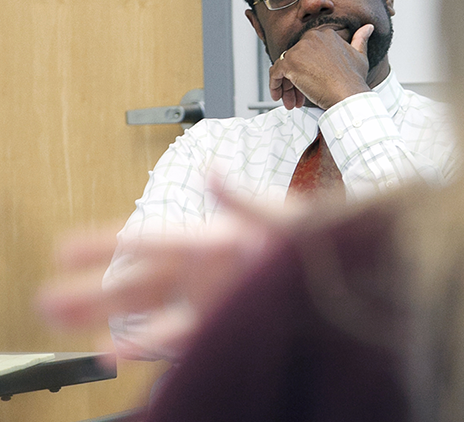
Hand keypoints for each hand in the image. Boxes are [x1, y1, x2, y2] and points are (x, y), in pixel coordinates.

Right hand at [37, 187, 304, 360]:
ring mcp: (214, 301)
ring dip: (108, 322)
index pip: (151, 242)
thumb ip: (247, 202)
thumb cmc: (324, 238)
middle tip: (48, 299)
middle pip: (139, 283)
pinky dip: (147, 346)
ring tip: (69, 329)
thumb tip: (213, 173)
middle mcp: (208, 271)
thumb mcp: (288, 218)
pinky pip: (179, 339)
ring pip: (150, 313)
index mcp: (216, 238)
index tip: (66, 247)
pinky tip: (117, 353)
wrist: (351, 273)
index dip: (106, 245)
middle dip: (93, 290)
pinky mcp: (226, 327)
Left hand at [269, 23, 373, 109]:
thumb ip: (360, 39)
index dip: (308, 68)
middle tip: (299, 95)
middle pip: (295, 59)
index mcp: (325, 34)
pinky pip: (275, 73)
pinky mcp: (290, 63)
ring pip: (285, 67)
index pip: (307, 51)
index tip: (312, 81)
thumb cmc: (354, 80)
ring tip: (291, 100)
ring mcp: (299, 50)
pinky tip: (280, 97)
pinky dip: (275, 86)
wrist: (349, 96)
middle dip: (296, 78)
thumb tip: (368, 27)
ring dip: (287, 85)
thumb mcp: (360, 56)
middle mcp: (311, 38)